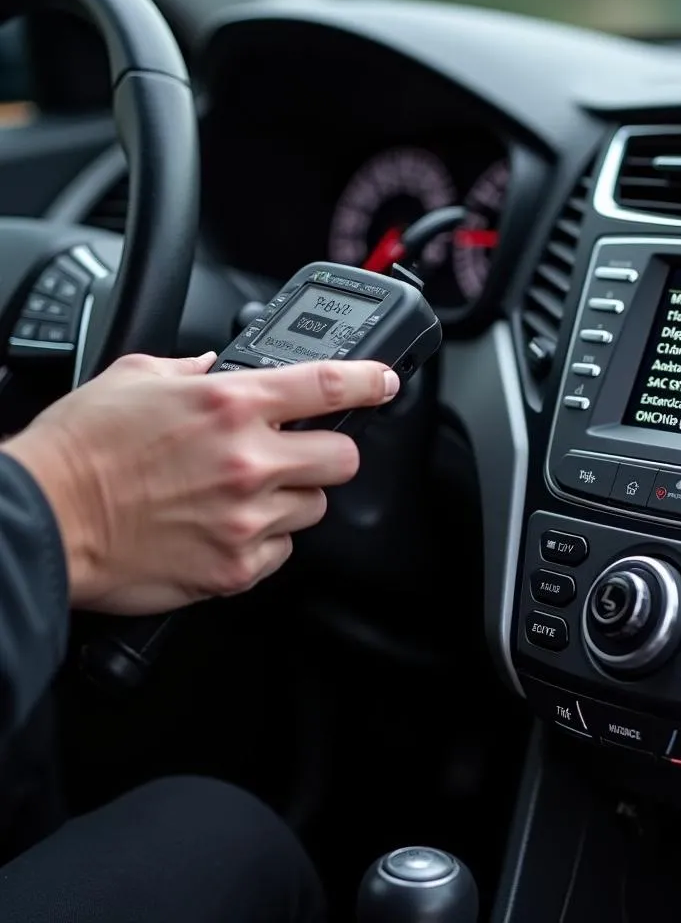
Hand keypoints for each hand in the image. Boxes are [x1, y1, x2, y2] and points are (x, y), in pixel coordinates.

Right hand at [2, 353, 398, 614]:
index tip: (385, 382)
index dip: (370, 380)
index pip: (328, 385)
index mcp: (231, 404)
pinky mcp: (236, 567)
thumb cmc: (81, 449)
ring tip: (240, 496)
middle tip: (295, 455)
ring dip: (291, 499)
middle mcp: (248, 461)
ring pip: (315, 508)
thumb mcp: (137, 378)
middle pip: (343, 458)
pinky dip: (264, 540)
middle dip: (326, 453)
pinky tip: (224, 528)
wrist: (44, 519)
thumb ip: (191, 367)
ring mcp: (247, 518)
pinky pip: (282, 551)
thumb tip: (217, 365)